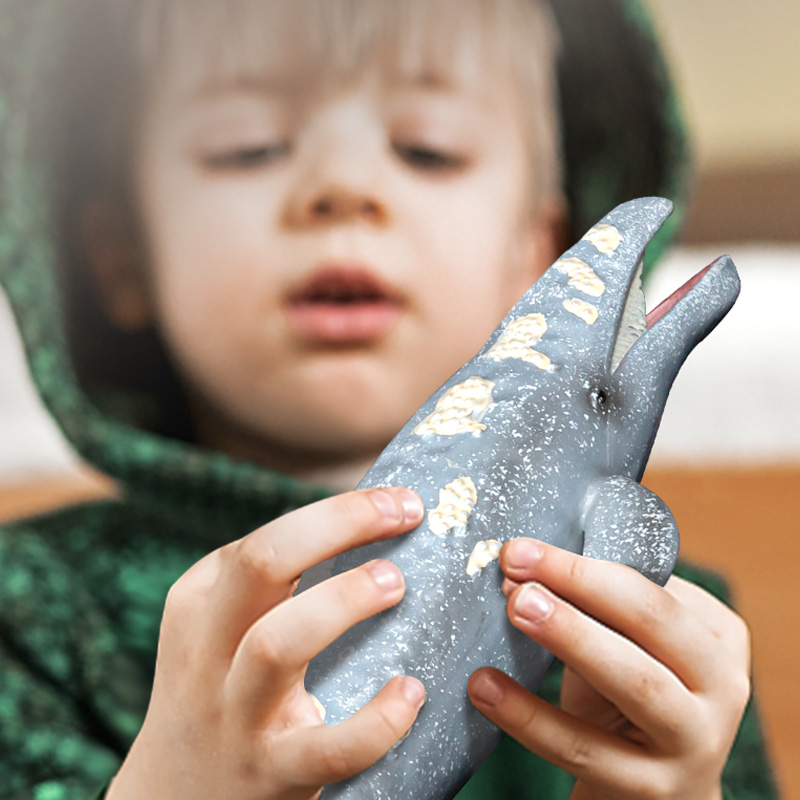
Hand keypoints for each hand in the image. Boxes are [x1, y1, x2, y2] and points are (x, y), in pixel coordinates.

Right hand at [107, 487, 425, 799]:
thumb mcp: (218, 623)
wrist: (174, 793)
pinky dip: (376, 721)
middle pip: (259, 564)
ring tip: (395, 583)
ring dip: (343, 602)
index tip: (401, 501)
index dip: (340, 511)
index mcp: (200, 601)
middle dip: (336, 525)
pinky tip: (410, 693)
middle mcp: (210, 650)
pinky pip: (328, 748)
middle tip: (403, 514)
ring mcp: (238, 713)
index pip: (266, 538)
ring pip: (278, 644)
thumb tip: (372, 522)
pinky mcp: (273, 772)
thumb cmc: (220, 684)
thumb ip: (271, 579)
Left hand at [468, 538, 750, 799]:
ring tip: (514, 608)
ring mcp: (695, 742)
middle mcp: (721, 685)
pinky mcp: (653, 789)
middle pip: (653, 620)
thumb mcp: (625, 648)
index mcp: (716, 634)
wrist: (655, 793)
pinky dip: (530, 716)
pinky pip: (584, 748)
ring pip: (634, 681)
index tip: (522, 550)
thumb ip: (586, 611)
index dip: (584, 566)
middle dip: (581, 585)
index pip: (650, 586)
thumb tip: (517, 577)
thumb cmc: (630, 699)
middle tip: (519, 570)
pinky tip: (485, 688)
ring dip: (570, 637)